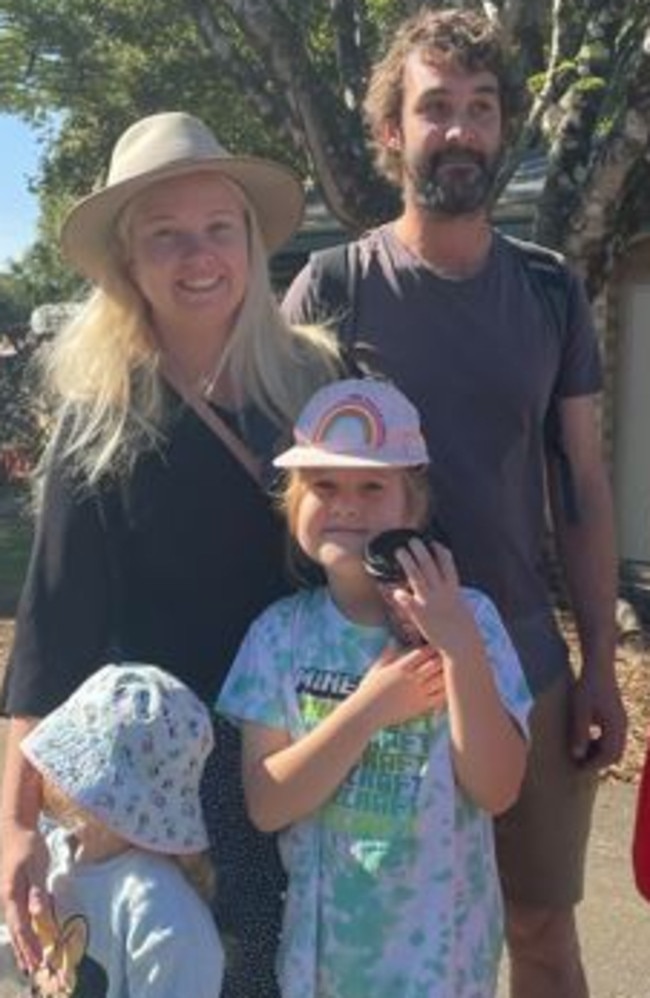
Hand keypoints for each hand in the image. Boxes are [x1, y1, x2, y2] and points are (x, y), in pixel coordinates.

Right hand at [0, 823, 49, 972]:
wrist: (14, 829)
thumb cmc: (27, 845)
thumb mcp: (36, 865)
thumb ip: (37, 889)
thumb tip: (38, 911)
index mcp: (12, 893)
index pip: (22, 925)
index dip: (29, 944)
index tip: (38, 959)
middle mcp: (7, 898)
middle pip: (16, 930)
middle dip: (25, 950)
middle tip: (34, 969)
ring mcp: (7, 895)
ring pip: (14, 925)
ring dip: (21, 944)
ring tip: (27, 962)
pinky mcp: (11, 892)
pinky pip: (16, 916)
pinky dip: (21, 930)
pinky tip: (24, 938)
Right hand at [358, 644, 445, 726]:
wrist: (366, 713)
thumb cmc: (368, 690)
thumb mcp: (376, 669)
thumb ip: (387, 654)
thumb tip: (392, 641)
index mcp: (400, 667)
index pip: (423, 652)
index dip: (432, 647)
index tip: (436, 645)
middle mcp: (411, 679)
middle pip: (435, 664)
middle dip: (444, 658)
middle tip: (450, 655)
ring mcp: (417, 693)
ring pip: (441, 680)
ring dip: (448, 673)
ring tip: (454, 669)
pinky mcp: (420, 706)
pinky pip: (440, 698)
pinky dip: (447, 691)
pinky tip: (451, 687)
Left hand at [390, 539, 474, 651]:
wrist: (463, 646)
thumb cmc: (465, 630)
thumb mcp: (462, 608)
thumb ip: (454, 597)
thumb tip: (452, 590)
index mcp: (453, 590)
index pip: (447, 566)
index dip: (440, 553)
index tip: (434, 543)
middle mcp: (441, 593)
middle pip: (430, 567)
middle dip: (421, 552)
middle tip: (413, 540)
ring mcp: (430, 603)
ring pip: (417, 577)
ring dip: (408, 563)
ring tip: (400, 551)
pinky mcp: (421, 615)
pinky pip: (409, 602)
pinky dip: (402, 596)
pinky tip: (395, 591)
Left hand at [569, 666, 627, 768]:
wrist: (599, 665)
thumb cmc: (588, 686)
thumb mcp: (580, 710)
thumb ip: (580, 733)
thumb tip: (578, 755)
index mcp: (616, 726)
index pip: (608, 755)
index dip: (593, 765)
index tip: (578, 768)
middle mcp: (622, 725)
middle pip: (615, 754)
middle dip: (598, 762)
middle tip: (578, 765)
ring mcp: (621, 721)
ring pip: (615, 747)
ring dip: (599, 754)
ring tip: (580, 754)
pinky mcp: (616, 717)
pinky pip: (613, 738)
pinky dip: (601, 744)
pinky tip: (586, 741)